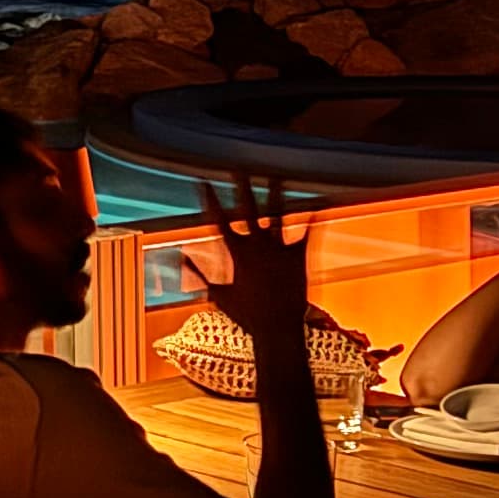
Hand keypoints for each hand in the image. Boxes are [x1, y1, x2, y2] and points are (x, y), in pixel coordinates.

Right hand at [198, 174, 313, 355]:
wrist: (277, 330)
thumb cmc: (246, 316)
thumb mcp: (217, 294)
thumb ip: (198, 273)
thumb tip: (179, 258)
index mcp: (236, 252)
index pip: (219, 219)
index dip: (210, 198)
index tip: (203, 180)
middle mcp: (257, 245)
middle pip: (247, 208)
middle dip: (242, 185)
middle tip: (238, 167)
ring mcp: (279, 250)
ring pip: (277, 213)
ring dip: (276, 193)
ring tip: (276, 175)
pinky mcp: (298, 257)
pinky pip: (307, 233)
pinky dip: (313, 219)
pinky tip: (319, 204)